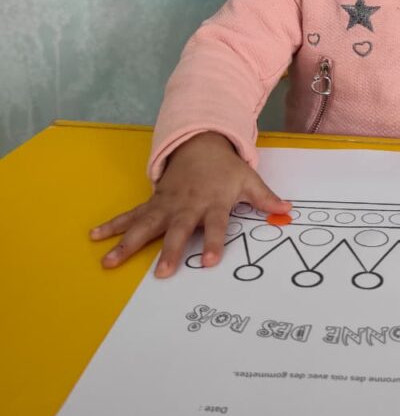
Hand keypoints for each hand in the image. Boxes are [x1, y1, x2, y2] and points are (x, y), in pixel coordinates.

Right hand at [90, 132, 290, 277]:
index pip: (216, 225)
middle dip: (169, 250)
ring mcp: (167, 204)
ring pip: (146, 225)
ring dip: (127, 243)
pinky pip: (131, 215)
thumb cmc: (225, 168)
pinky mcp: (153, 202)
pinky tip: (95, 236)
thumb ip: (265, 198)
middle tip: (161, 272)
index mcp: (213, 202)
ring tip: (109, 261)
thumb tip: (288, 211)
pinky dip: (113, 225)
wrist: (200, 143)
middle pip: (177, 230)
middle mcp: (187, 205)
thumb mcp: (248, 180)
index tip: (209, 262)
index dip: (214, 242)